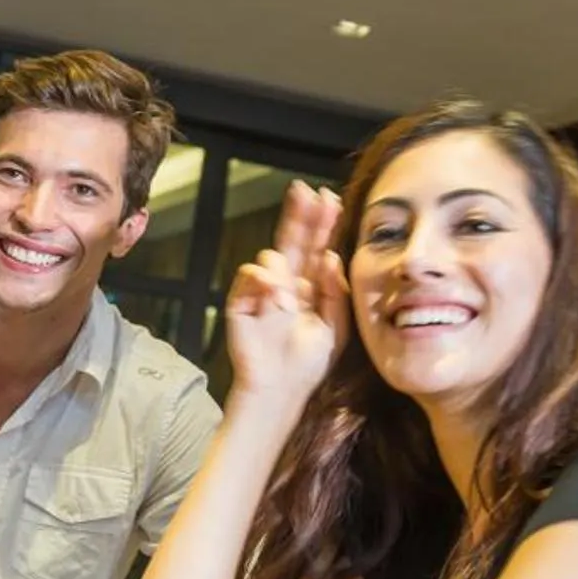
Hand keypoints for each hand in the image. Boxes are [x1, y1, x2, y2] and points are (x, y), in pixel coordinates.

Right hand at [224, 182, 348, 408]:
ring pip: (273, 256)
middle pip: (293, 240)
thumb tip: (331, 256)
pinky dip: (264, 280)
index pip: (316, 248)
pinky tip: (276, 296)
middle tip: (304, 191)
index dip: (323, 224)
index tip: (330, 199)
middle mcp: (287, 282)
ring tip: (292, 301)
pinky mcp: (241, 299)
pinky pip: (250, 272)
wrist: (280, 387)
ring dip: (285, 271)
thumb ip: (335, 291)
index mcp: (310, 287)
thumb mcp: (336, 326)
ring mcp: (262, 289)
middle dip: (299, 215)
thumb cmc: (308, 362)